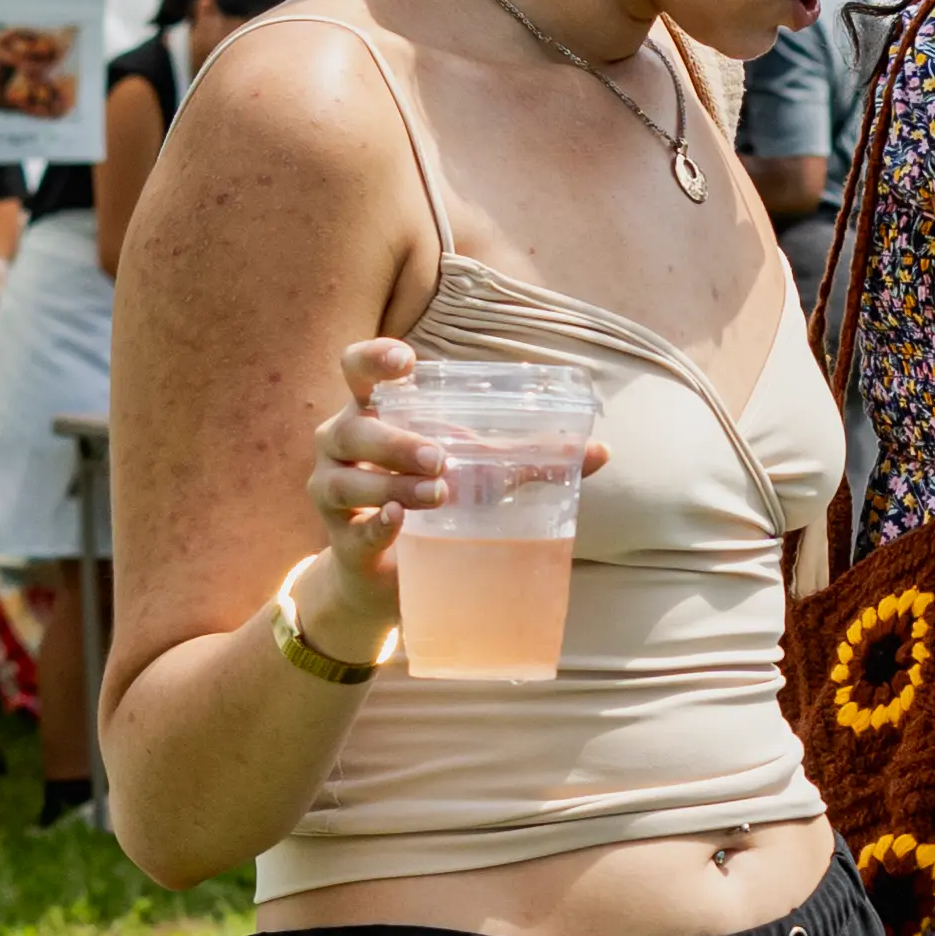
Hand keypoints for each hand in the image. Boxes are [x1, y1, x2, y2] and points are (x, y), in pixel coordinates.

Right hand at [298, 333, 583, 599]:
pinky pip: (352, 528)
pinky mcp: (340, 538)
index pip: (357, 371)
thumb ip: (526, 460)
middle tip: (440, 457)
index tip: (403, 361)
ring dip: (394, 486)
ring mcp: (333, 490)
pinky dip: (375, 524)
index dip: (373, 360)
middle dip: (396, 441)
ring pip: (350, 480)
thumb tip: (601, 451)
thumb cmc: (430, 501)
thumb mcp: (475, 473)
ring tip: (438, 494)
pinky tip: (396, 521)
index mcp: (374, 413)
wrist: (389, 576)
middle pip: (356, 428)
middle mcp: (343, 444)